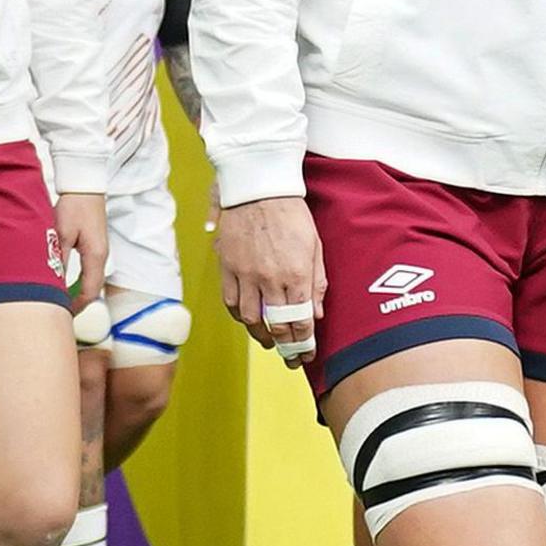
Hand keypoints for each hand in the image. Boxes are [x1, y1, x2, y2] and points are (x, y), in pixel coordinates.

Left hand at [55, 193, 112, 313]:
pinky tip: (64, 283)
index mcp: (95, 256)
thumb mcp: (62, 234)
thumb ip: (59, 259)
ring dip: (77, 293)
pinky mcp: (94, 246)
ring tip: (60, 302)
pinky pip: (88, 271)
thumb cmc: (74, 207)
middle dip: (78, 304)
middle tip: (60, 314)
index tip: (62, 315)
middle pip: (92, 289)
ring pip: (90, 280)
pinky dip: (78, 282)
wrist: (85, 187)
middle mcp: (101, 256)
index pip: (90, 291)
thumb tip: (53, 282)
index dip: (77, 307)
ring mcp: (99, 251)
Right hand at [215, 196, 324, 366]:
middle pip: (276, 325)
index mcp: (296, 274)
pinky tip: (249, 320)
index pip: (299, 321)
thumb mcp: (315, 246)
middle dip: (285, 346)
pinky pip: (231, 302)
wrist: (259, 189)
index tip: (306, 353)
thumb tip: (316, 314)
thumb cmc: (292, 214)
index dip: (303, 343)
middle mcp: (270, 279)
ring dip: (261, 335)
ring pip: (251, 319)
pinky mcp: (228, 268)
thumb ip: (317, 283)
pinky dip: (240, 317)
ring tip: (269, 341)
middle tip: (290, 356)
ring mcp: (246, 274)